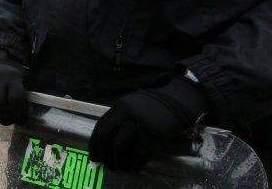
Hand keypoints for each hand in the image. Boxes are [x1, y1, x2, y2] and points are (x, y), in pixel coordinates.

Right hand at [0, 49, 27, 125]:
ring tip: (1, 113)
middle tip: (10, 121)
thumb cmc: (14, 76)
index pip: (16, 98)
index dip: (20, 113)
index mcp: (13, 76)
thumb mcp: (24, 79)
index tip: (22, 120)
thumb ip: (28, 94)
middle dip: (5, 118)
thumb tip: (34, 116)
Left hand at [89, 75, 208, 170]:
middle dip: (102, 153)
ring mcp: (137, 123)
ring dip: (116, 160)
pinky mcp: (151, 133)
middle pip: (105, 136)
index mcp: (118, 106)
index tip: (94, 156)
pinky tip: (133, 167)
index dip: (94, 143)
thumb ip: (120, 118)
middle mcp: (124, 113)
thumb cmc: (154, 107)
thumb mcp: (133, 106)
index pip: (100, 126)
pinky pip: (136, 152)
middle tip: (105, 165)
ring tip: (118, 168)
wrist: (177, 102)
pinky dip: (133, 162)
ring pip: (118, 146)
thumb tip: (107, 141)